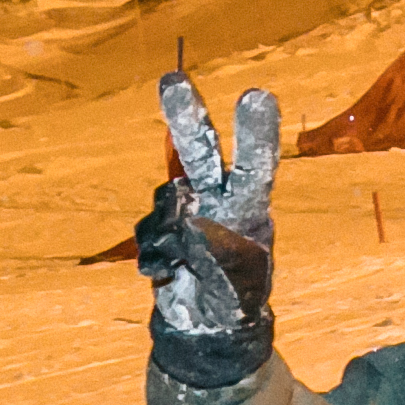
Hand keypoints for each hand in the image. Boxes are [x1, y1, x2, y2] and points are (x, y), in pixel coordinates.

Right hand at [135, 71, 280, 387]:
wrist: (207, 324)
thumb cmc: (236, 299)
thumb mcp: (240, 283)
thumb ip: (219, 250)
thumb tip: (189, 219)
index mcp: (250, 207)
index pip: (255, 166)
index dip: (254, 134)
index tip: (256, 97)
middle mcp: (218, 197)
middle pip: (201, 151)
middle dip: (186, 117)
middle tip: (172, 80)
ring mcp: (186, 208)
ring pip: (165, 200)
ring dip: (167, 234)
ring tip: (186, 266)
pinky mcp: (160, 226)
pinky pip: (148, 231)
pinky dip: (155, 255)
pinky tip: (170, 272)